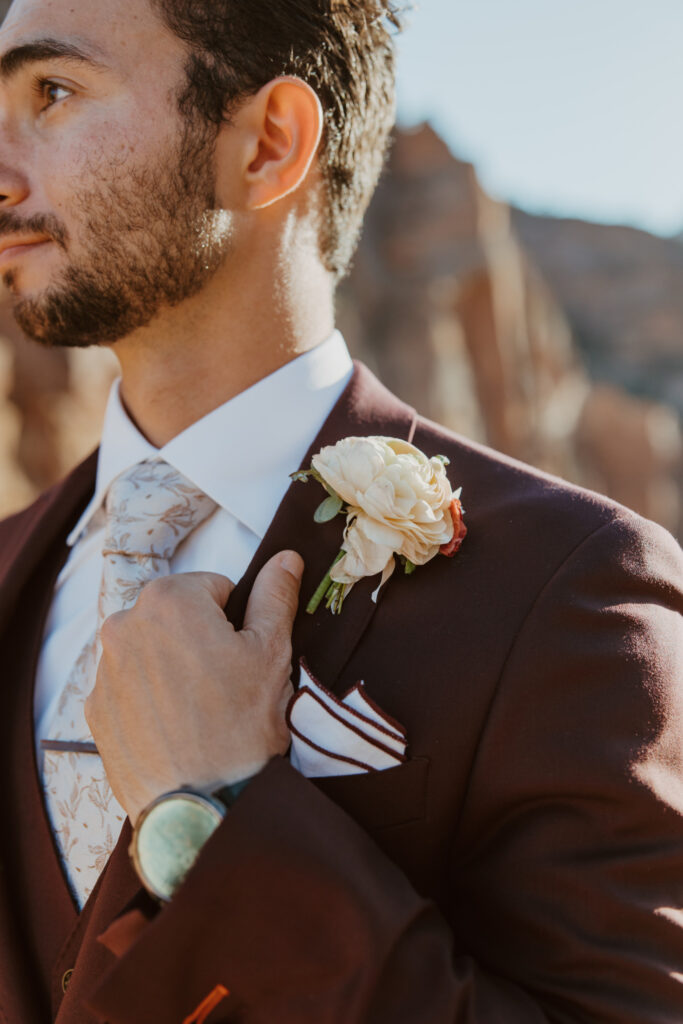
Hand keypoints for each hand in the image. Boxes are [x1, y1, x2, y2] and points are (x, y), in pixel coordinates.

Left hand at [85, 550, 303, 824]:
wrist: (205, 806)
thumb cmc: (242, 724)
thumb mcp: (271, 652)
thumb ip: (275, 596)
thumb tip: (286, 557)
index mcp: (169, 600)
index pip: (214, 589)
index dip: (236, 621)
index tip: (241, 656)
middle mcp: (124, 625)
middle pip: (177, 617)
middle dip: (200, 640)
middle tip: (225, 685)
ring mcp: (104, 670)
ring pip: (151, 652)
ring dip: (173, 668)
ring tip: (201, 712)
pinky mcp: (95, 710)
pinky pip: (129, 688)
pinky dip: (150, 699)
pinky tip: (176, 730)